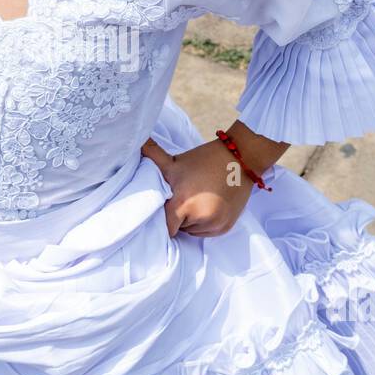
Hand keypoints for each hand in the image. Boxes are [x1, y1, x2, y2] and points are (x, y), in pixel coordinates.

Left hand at [140, 136, 254, 237]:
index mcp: (184, 204)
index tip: (159, 212)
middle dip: (175, 218)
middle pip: (178, 229)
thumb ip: (152, 155)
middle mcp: (201, 218)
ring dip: (190, 221)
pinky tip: (206, 204)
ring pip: (192, 231)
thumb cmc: (203, 160)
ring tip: (195, 200)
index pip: (165, 228)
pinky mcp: (225, 227)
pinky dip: (204, 223)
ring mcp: (216, 224)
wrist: (240, 158)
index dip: (160, 221)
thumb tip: (134, 142)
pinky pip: (206, 232)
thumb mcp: (174, 162)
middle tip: (179, 199)